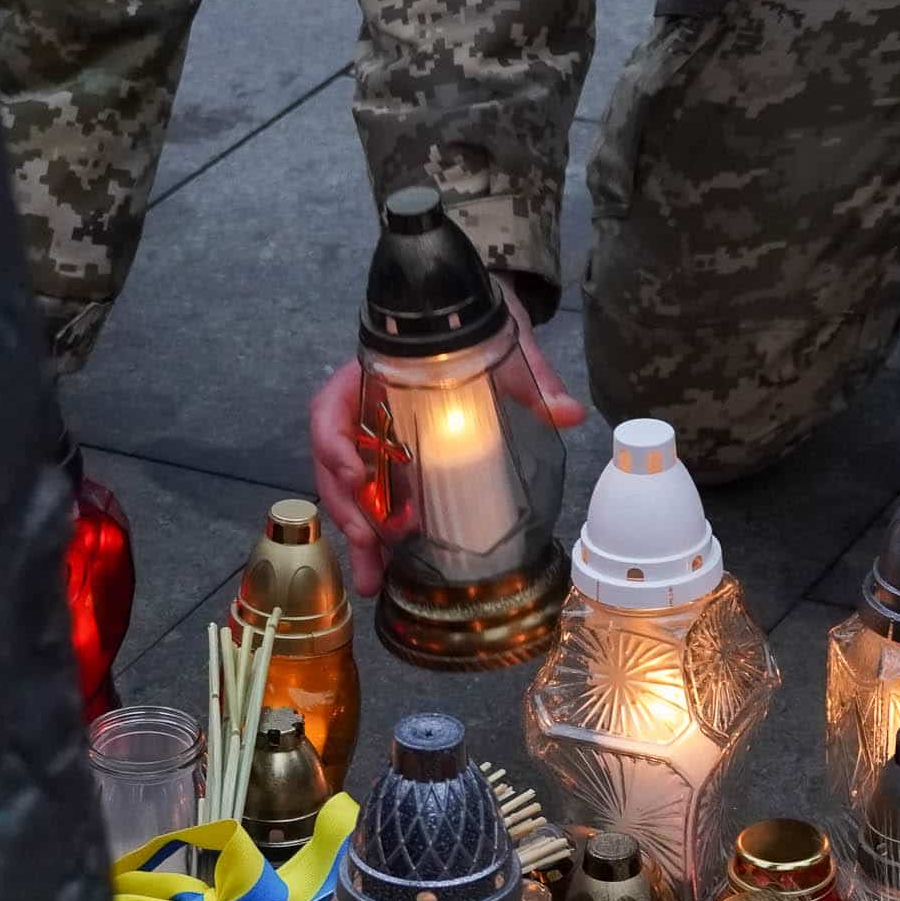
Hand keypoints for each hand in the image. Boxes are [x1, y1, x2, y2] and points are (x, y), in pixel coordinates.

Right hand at [308, 277, 584, 596]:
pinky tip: (391, 567)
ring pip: (351, 491)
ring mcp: (377, 440)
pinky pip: (376, 500)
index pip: (331, 408)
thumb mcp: (505, 347)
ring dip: (360, 537)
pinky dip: (381, 535)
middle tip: (368, 546)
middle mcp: (366, 411)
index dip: (333, 444)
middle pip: (335, 463)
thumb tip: (568, 412)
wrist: (482, 320)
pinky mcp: (396, 465)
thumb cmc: (479, 326)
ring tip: (373, 580)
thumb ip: (533, 378)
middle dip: (348, 510)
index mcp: (375, 376)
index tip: (352, 473)